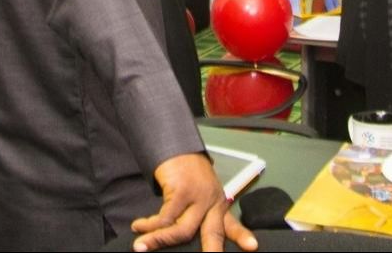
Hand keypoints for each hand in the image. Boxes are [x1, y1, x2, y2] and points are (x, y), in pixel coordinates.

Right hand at [132, 153, 256, 251]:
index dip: (242, 238)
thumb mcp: (200, 194)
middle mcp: (212, 202)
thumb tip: (181, 238)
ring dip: (158, 240)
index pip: (232, 225)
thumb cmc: (187, 174)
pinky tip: (139, 227)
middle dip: (212, 251)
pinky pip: (164, 218)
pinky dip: (150, 226)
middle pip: (213, 233)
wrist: (177, 148)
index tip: (252, 248)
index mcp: (218, 205)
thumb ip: (198, 215)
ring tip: (141, 247)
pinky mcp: (181, 192)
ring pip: (181, 230)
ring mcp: (197, 197)